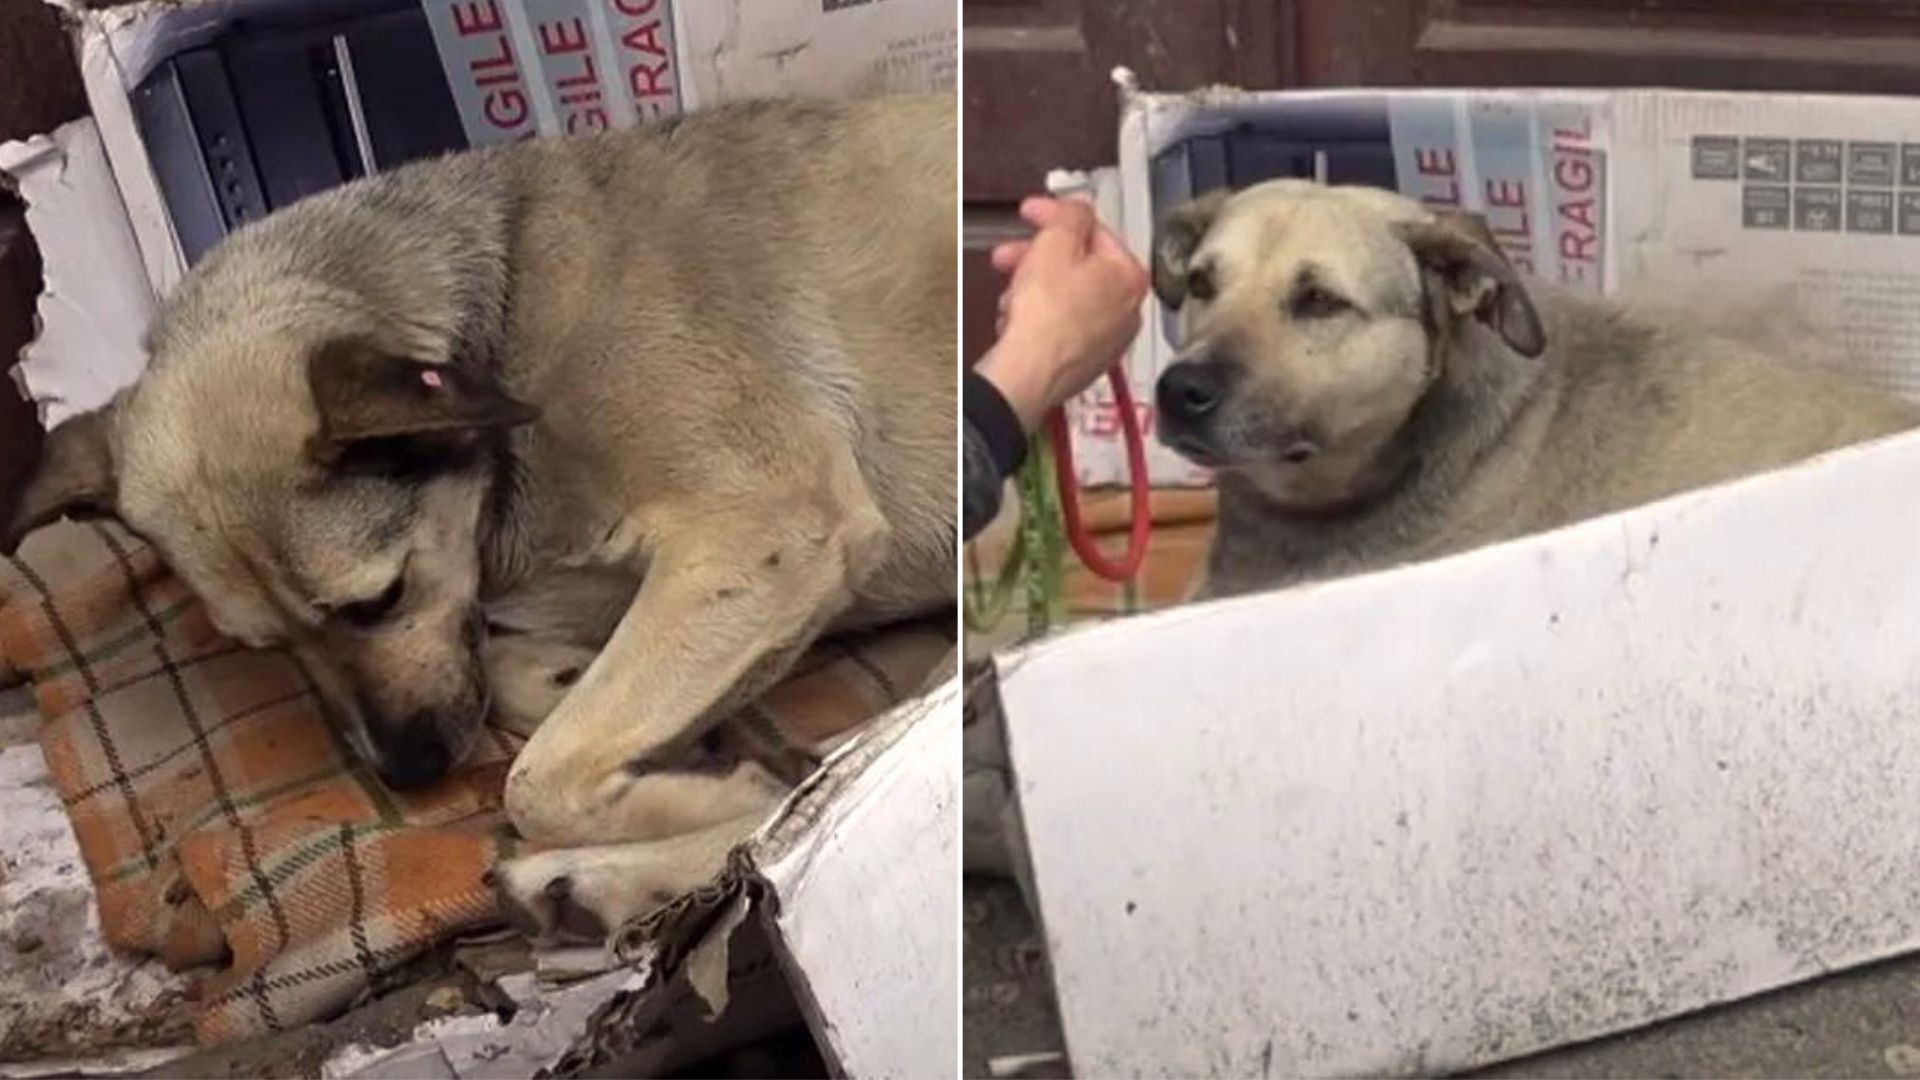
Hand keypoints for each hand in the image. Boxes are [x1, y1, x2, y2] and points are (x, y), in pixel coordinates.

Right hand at [976, 196, 1149, 432]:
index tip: (1029, 213)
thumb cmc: (1044, 313)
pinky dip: (1041, 317)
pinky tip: (1018, 320)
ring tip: (1009, 296)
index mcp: (1129, 276)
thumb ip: (1070, 215)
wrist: (1027, 375)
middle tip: (1008, 255)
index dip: (1054, 217)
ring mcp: (1109, 340)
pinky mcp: (1086, 362)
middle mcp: (1128, 310)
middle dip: (1038, 256)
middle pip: (1080, 266)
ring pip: (1068, 297)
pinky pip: (1062, 326)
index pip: (1094, 231)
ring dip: (1034, 287)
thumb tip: (1078, 210)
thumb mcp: (1055, 243)